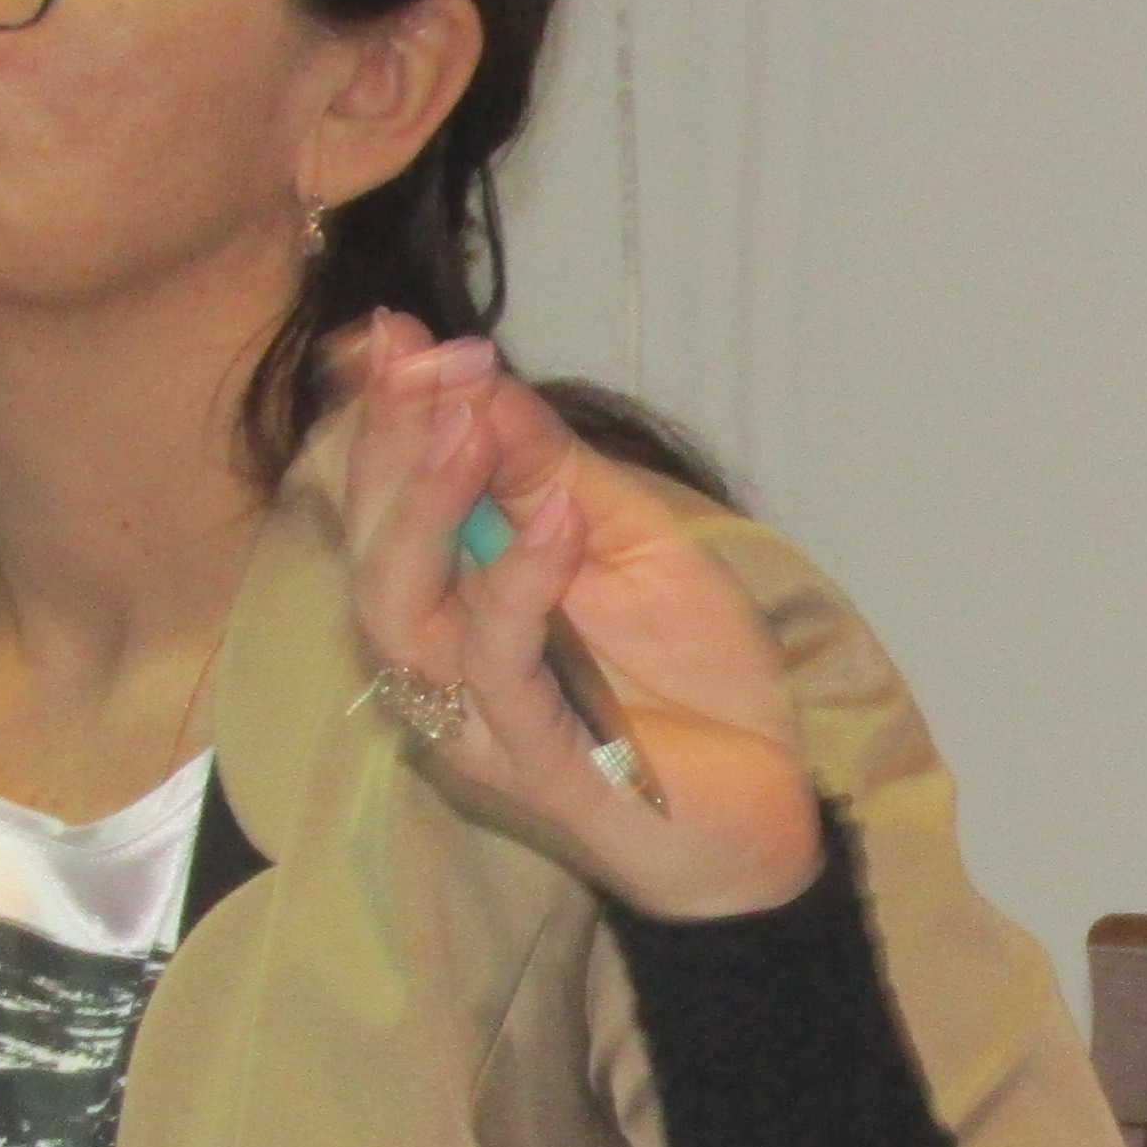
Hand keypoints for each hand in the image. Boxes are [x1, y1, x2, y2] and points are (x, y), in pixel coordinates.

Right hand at [333, 313, 822, 920]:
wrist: (771, 814)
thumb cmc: (694, 684)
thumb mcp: (632, 544)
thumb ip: (554, 471)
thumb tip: (479, 376)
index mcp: (459, 609)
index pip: (385, 509)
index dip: (376, 421)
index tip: (386, 333)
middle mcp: (446, 670)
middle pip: (374, 557)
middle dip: (385, 450)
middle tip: (414, 363)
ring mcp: (485, 725)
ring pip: (408, 620)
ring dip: (430, 511)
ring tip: (467, 425)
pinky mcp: (544, 771)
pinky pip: (507, 678)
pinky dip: (522, 591)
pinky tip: (557, 519)